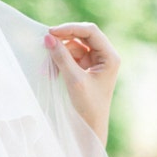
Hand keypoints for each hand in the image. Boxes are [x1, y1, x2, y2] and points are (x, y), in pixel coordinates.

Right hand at [44, 22, 119, 144]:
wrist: (90, 127)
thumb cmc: (87, 106)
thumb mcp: (74, 80)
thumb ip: (61, 57)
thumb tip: (48, 38)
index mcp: (110, 57)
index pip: (90, 31)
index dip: (70, 28)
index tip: (51, 33)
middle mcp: (105, 56)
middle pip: (82, 36)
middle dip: (64, 40)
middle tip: (45, 43)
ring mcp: (96, 62)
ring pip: (75, 46)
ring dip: (60, 53)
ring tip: (47, 68)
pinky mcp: (86, 69)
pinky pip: (71, 57)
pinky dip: (60, 61)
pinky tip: (51, 71)